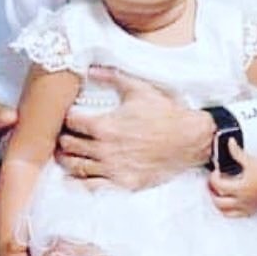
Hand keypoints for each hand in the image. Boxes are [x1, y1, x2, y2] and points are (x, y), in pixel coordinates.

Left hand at [57, 67, 209, 189]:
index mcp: (104, 125)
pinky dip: (80, 181)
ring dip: (67, 159)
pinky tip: (80, 175)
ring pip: (74, 166)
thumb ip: (112, 78)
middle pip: (67, 145)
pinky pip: (91, 186)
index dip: (66, 117)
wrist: (192, 139)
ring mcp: (113, 169)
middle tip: (67, 134)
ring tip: (69, 153)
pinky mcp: (123, 183)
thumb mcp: (140, 89)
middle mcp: (104, 149)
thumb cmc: (168, 114)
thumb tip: (91, 70)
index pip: (69, 122)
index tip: (70, 116)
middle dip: (64, 138)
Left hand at [208, 141, 256, 215]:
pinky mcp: (252, 209)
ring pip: (225, 212)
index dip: (213, 177)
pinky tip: (230, 203)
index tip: (216, 172)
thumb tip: (229, 142)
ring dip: (219, 204)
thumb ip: (237, 152)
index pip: (218, 185)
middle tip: (212, 185)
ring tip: (218, 195)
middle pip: (218, 201)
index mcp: (240, 188)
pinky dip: (230, 211)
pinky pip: (237, 215)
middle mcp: (242, 200)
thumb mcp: (250, 160)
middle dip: (212, 193)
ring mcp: (247, 206)